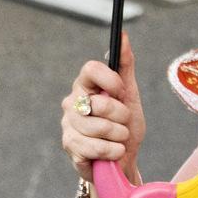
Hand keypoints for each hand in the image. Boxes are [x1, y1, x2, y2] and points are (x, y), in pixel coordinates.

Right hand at [61, 39, 146, 181]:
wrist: (123, 160)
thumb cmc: (124, 126)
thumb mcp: (130, 94)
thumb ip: (125, 65)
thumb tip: (123, 36)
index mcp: (85, 85)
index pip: (90, 68)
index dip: (111, 81)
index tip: (122, 92)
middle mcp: (72, 102)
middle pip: (101, 103)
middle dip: (122, 117)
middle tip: (123, 123)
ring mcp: (68, 125)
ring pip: (101, 127)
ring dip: (119, 136)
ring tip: (118, 139)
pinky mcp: (70, 146)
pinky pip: (96, 147)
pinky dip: (112, 152)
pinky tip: (112, 152)